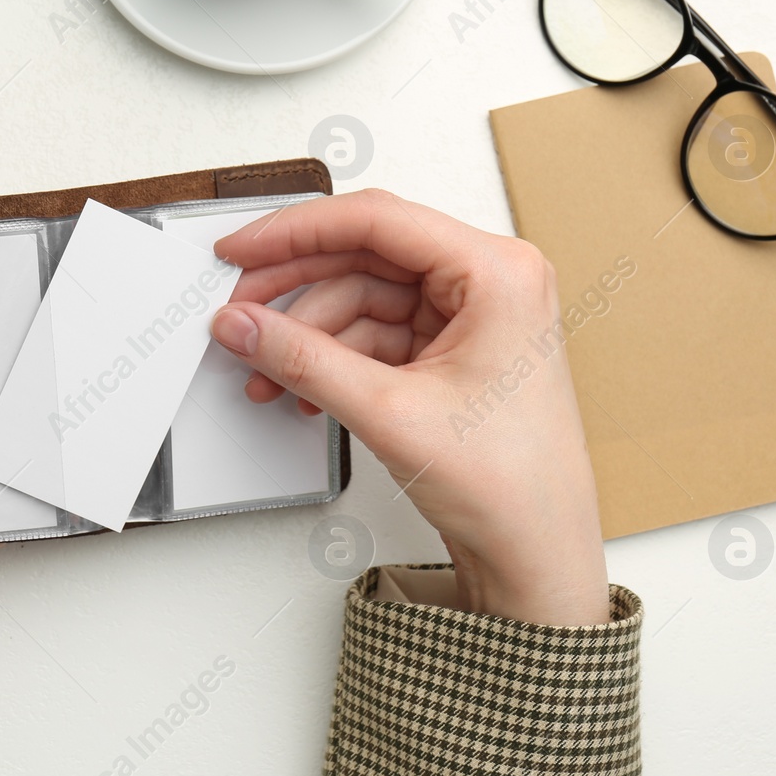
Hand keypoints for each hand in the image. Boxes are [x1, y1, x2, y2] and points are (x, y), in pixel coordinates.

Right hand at [210, 189, 609, 625]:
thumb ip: (302, 359)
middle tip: (241, 309)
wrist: (535, 554)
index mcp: (497, 272)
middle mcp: (489, 282)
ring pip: (362, 298)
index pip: (377, 221)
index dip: (295, 232)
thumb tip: (244, 322)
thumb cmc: (511, 486)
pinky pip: (375, 333)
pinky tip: (303, 388)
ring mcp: (471, 316)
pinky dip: (333, 359)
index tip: (242, 250)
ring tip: (267, 373)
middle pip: (365, 256)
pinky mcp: (452, 351)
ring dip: (309, 336)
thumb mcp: (388, 412)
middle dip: (296, 289)